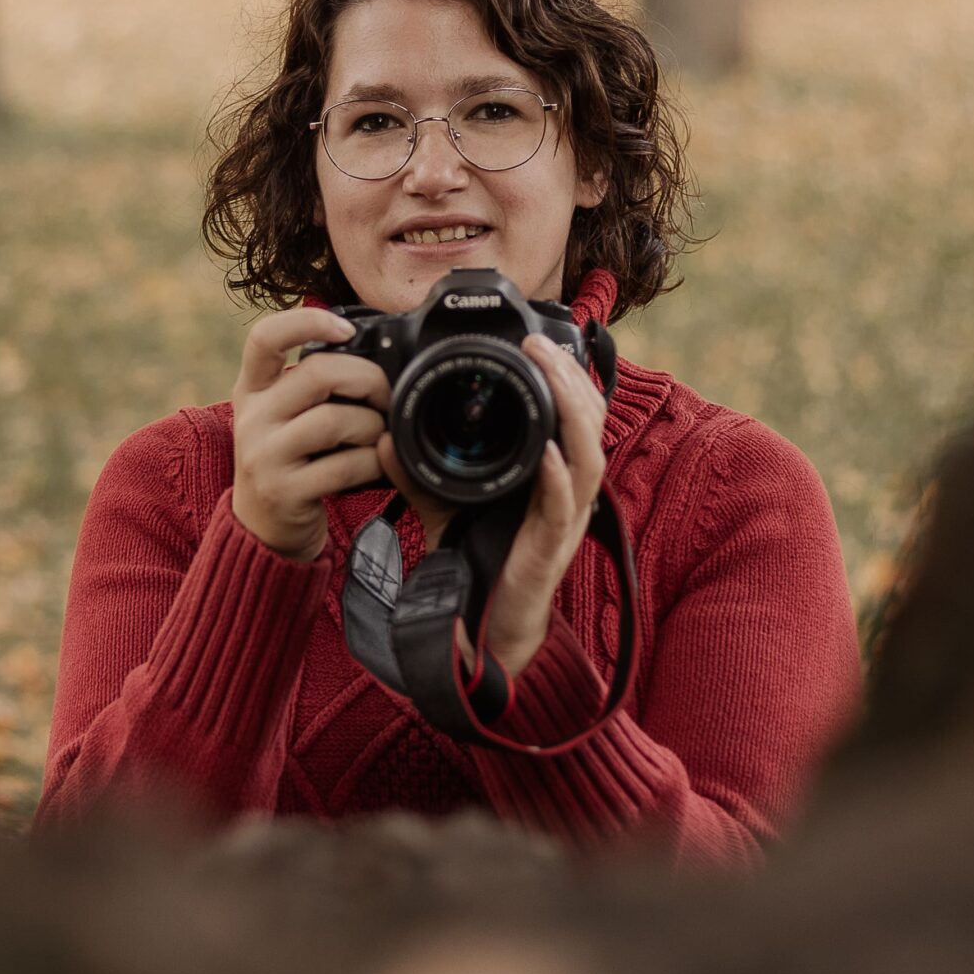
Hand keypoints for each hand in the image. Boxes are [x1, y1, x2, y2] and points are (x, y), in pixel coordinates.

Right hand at [229, 308, 391, 562]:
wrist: (262, 528)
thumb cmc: (290, 460)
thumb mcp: (283, 415)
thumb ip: (310, 384)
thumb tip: (375, 354)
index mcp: (252, 388)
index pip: (264, 338)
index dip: (307, 322)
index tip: (347, 329)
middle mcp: (252, 417)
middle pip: (317, 374)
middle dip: (367, 379)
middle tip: (386, 396)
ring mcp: (264, 455)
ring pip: (333, 420)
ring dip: (372, 425)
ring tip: (379, 436)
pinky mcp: (283, 491)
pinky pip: (344, 465)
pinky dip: (373, 462)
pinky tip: (377, 464)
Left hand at [375, 333, 605, 679]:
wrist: (483, 633)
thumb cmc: (476, 568)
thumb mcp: (443, 507)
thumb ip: (418, 473)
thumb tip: (381, 438)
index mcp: (548, 475)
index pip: (571, 414)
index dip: (564, 375)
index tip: (536, 340)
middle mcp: (566, 492)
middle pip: (592, 422)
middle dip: (571, 377)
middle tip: (541, 344)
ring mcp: (566, 519)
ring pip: (592, 455)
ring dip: (573, 411)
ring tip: (552, 374)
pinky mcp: (553, 548)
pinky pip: (565, 507)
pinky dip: (561, 478)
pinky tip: (551, 454)